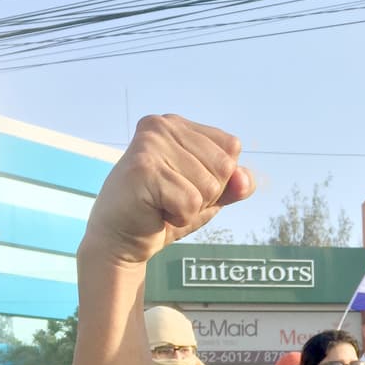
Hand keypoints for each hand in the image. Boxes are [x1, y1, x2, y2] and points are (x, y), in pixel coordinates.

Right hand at [83, 115, 255, 266]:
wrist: (120, 240)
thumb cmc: (163, 212)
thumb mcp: (208, 196)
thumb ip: (234, 184)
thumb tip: (244, 179)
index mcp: (177, 124)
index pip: (231, 147)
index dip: (218, 177)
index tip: (183, 185)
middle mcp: (162, 125)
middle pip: (224, 166)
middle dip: (206, 194)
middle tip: (171, 198)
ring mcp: (150, 144)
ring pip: (209, 185)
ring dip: (191, 207)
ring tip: (162, 204)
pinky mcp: (143, 169)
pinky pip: (191, 202)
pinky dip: (180, 217)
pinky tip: (155, 212)